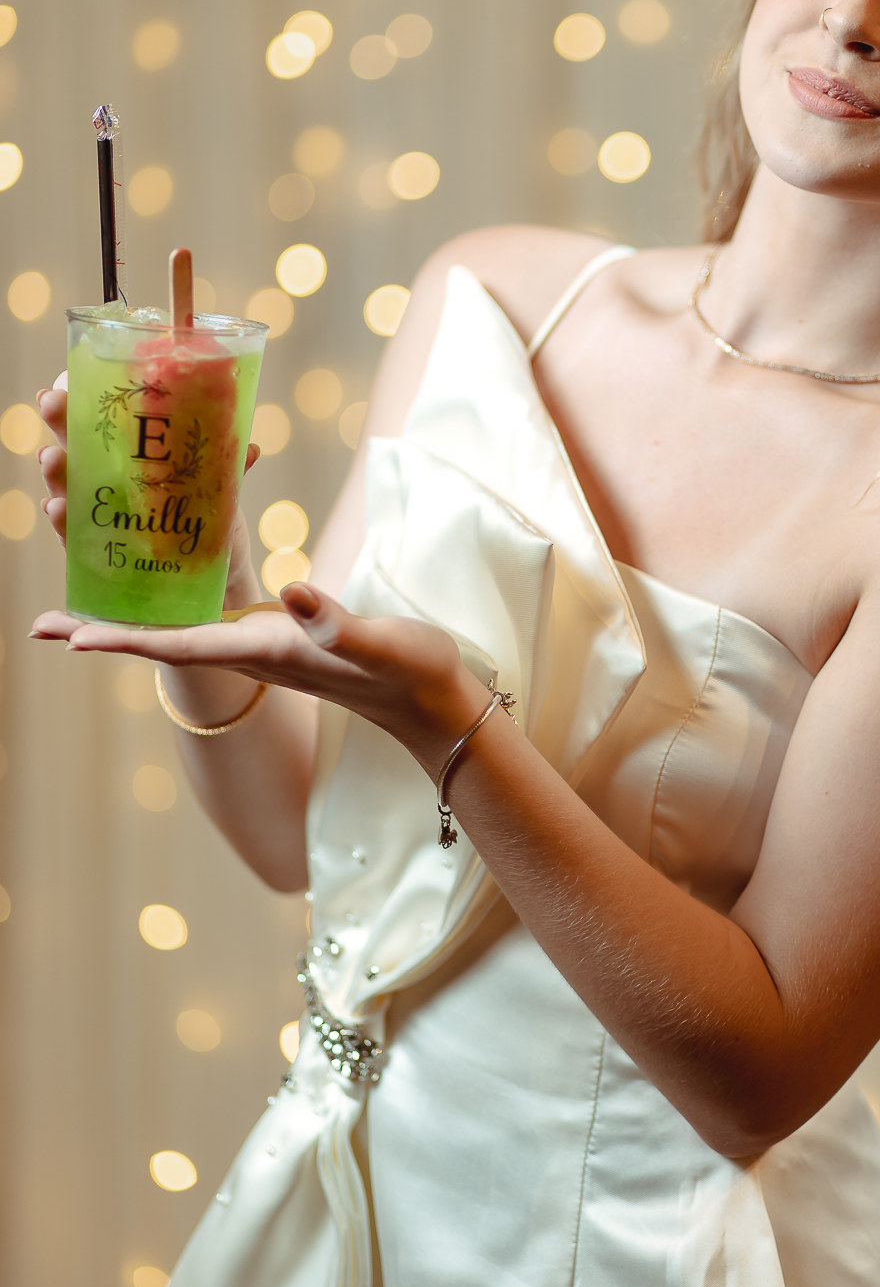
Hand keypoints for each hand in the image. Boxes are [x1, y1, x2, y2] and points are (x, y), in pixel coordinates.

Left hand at [29, 583, 486, 781]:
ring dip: (127, 619)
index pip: (178, 647)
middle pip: (160, 642)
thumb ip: (337, 621)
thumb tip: (289, 591)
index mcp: (266, 652)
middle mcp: (252, 652)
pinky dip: (170, 603)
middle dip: (101, 632)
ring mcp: (262, 647)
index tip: (67, 636)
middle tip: (38, 623)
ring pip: (177, 631)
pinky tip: (159, 584)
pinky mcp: (277, 635)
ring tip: (76, 604)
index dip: (122, 640)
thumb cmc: (412, 673)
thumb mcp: (381, 643)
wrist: (433, 702)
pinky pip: (207, 618)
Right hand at [35, 376, 263, 609]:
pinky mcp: (99, 553)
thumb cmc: (209, 517)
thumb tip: (249, 448)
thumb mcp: (221, 487)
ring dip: (56, 471)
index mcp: (132, 453)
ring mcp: (99, 514)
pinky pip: (73, 536)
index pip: (100, 417)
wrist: (215, 576)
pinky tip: (58, 507)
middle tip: (51, 401)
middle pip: (75, 444)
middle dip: (60, 421)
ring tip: (52, 456)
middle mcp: (108, 479)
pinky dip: (63, 520)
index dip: (81, 395)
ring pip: (66, 486)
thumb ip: (228, 467)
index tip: (68, 376)